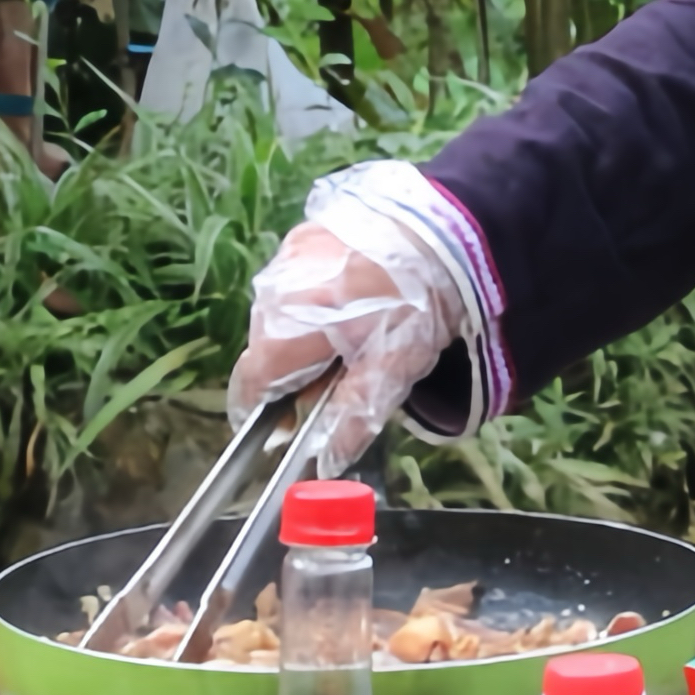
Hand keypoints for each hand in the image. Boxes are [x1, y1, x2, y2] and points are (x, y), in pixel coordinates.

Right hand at [233, 172, 472, 461]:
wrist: (445, 230)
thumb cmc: (414, 307)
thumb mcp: (390, 373)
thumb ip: (351, 420)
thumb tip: (325, 464)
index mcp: (282, 333)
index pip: (248, 387)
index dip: (263, 416)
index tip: (286, 428)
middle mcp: (270, 293)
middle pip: (266, 350)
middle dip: (296, 373)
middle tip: (343, 377)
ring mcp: (286, 256)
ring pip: (280, 313)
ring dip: (306, 332)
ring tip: (356, 333)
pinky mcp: (307, 231)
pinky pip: (298, 279)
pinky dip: (317, 296)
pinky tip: (357, 295)